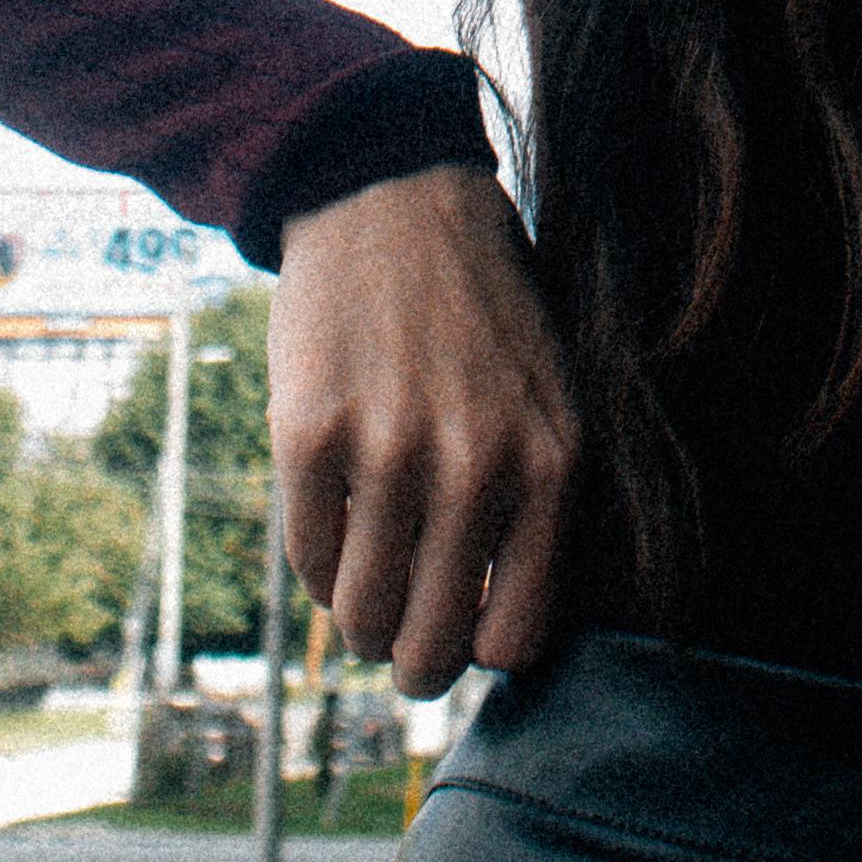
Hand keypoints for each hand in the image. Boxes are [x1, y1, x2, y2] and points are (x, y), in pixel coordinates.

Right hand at [272, 163, 580, 694]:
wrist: (396, 200)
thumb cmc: (479, 311)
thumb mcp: (547, 400)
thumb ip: (535, 509)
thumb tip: (495, 637)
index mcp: (550, 466)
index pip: (516, 639)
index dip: (480, 651)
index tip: (462, 630)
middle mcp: (477, 468)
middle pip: (433, 645)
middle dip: (412, 660)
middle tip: (399, 641)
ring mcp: (390, 453)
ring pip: (362, 615)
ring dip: (358, 617)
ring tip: (365, 585)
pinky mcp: (312, 435)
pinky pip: (310, 558)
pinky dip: (319, 560)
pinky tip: (335, 520)